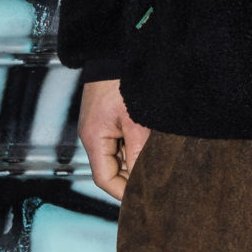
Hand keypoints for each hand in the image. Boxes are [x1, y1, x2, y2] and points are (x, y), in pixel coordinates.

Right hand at [78, 77, 149, 198]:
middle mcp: (92, 136)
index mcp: (93, 139)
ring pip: (119, 156)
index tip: (144, 199)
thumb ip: (140, 154)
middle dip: (132, 178)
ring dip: (137, 161)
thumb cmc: (123, 83)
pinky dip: (136, 147)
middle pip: (111, 169)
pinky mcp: (109, 118)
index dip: (123, 193)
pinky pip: (121, 141)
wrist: (116, 52)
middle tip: (157, 185)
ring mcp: (100, 127)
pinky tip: (152, 147)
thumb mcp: (136, 122)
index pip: (105, 179)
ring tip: (159, 165)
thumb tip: (144, 181)